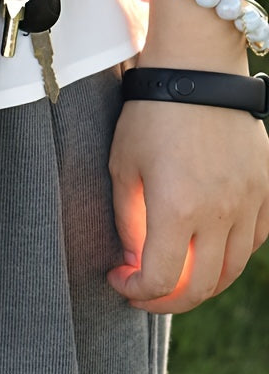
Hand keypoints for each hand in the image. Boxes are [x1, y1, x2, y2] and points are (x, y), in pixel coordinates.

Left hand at [107, 98, 268, 312]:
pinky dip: (230, 257)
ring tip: (173, 276)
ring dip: (200, 284)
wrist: (196, 73)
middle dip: (166, 300)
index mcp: (176, 210)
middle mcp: (220, 215)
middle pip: (200, 287)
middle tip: (143, 292)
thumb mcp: (123, 167)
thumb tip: (134, 259)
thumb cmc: (149, 116)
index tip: (118, 279)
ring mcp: (249, 203)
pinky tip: (207, 249)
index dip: (136, 291)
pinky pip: (254, 242)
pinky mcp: (266, 190)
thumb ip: (128, 220)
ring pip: (231, 270)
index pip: (161, 280)